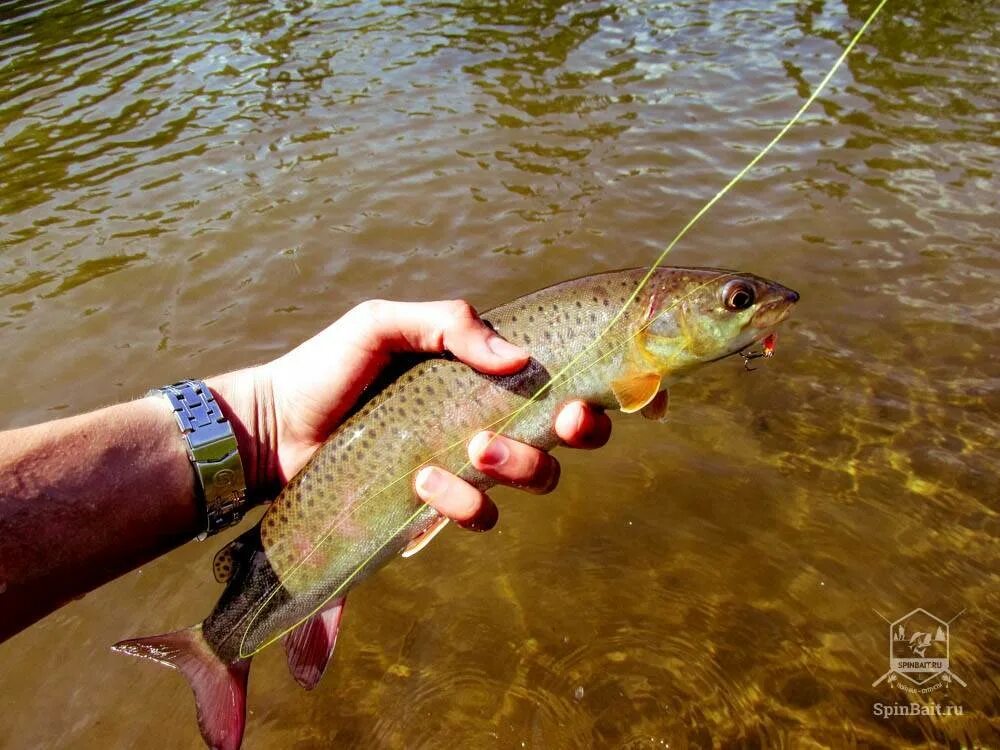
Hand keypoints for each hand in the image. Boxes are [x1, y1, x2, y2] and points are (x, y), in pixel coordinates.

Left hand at [207, 299, 611, 527]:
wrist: (278, 425)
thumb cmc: (331, 366)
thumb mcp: (385, 323)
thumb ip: (449, 323)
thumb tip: (519, 358)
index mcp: (486, 373)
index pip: (568, 379)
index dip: (620, 391)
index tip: (647, 396)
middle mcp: (489, 419)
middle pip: (571, 438)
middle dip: (583, 431)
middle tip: (566, 419)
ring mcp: (467, 466)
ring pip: (536, 480)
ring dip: (521, 469)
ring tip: (473, 451)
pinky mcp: (439, 506)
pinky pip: (479, 516)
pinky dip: (461, 502)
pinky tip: (421, 482)